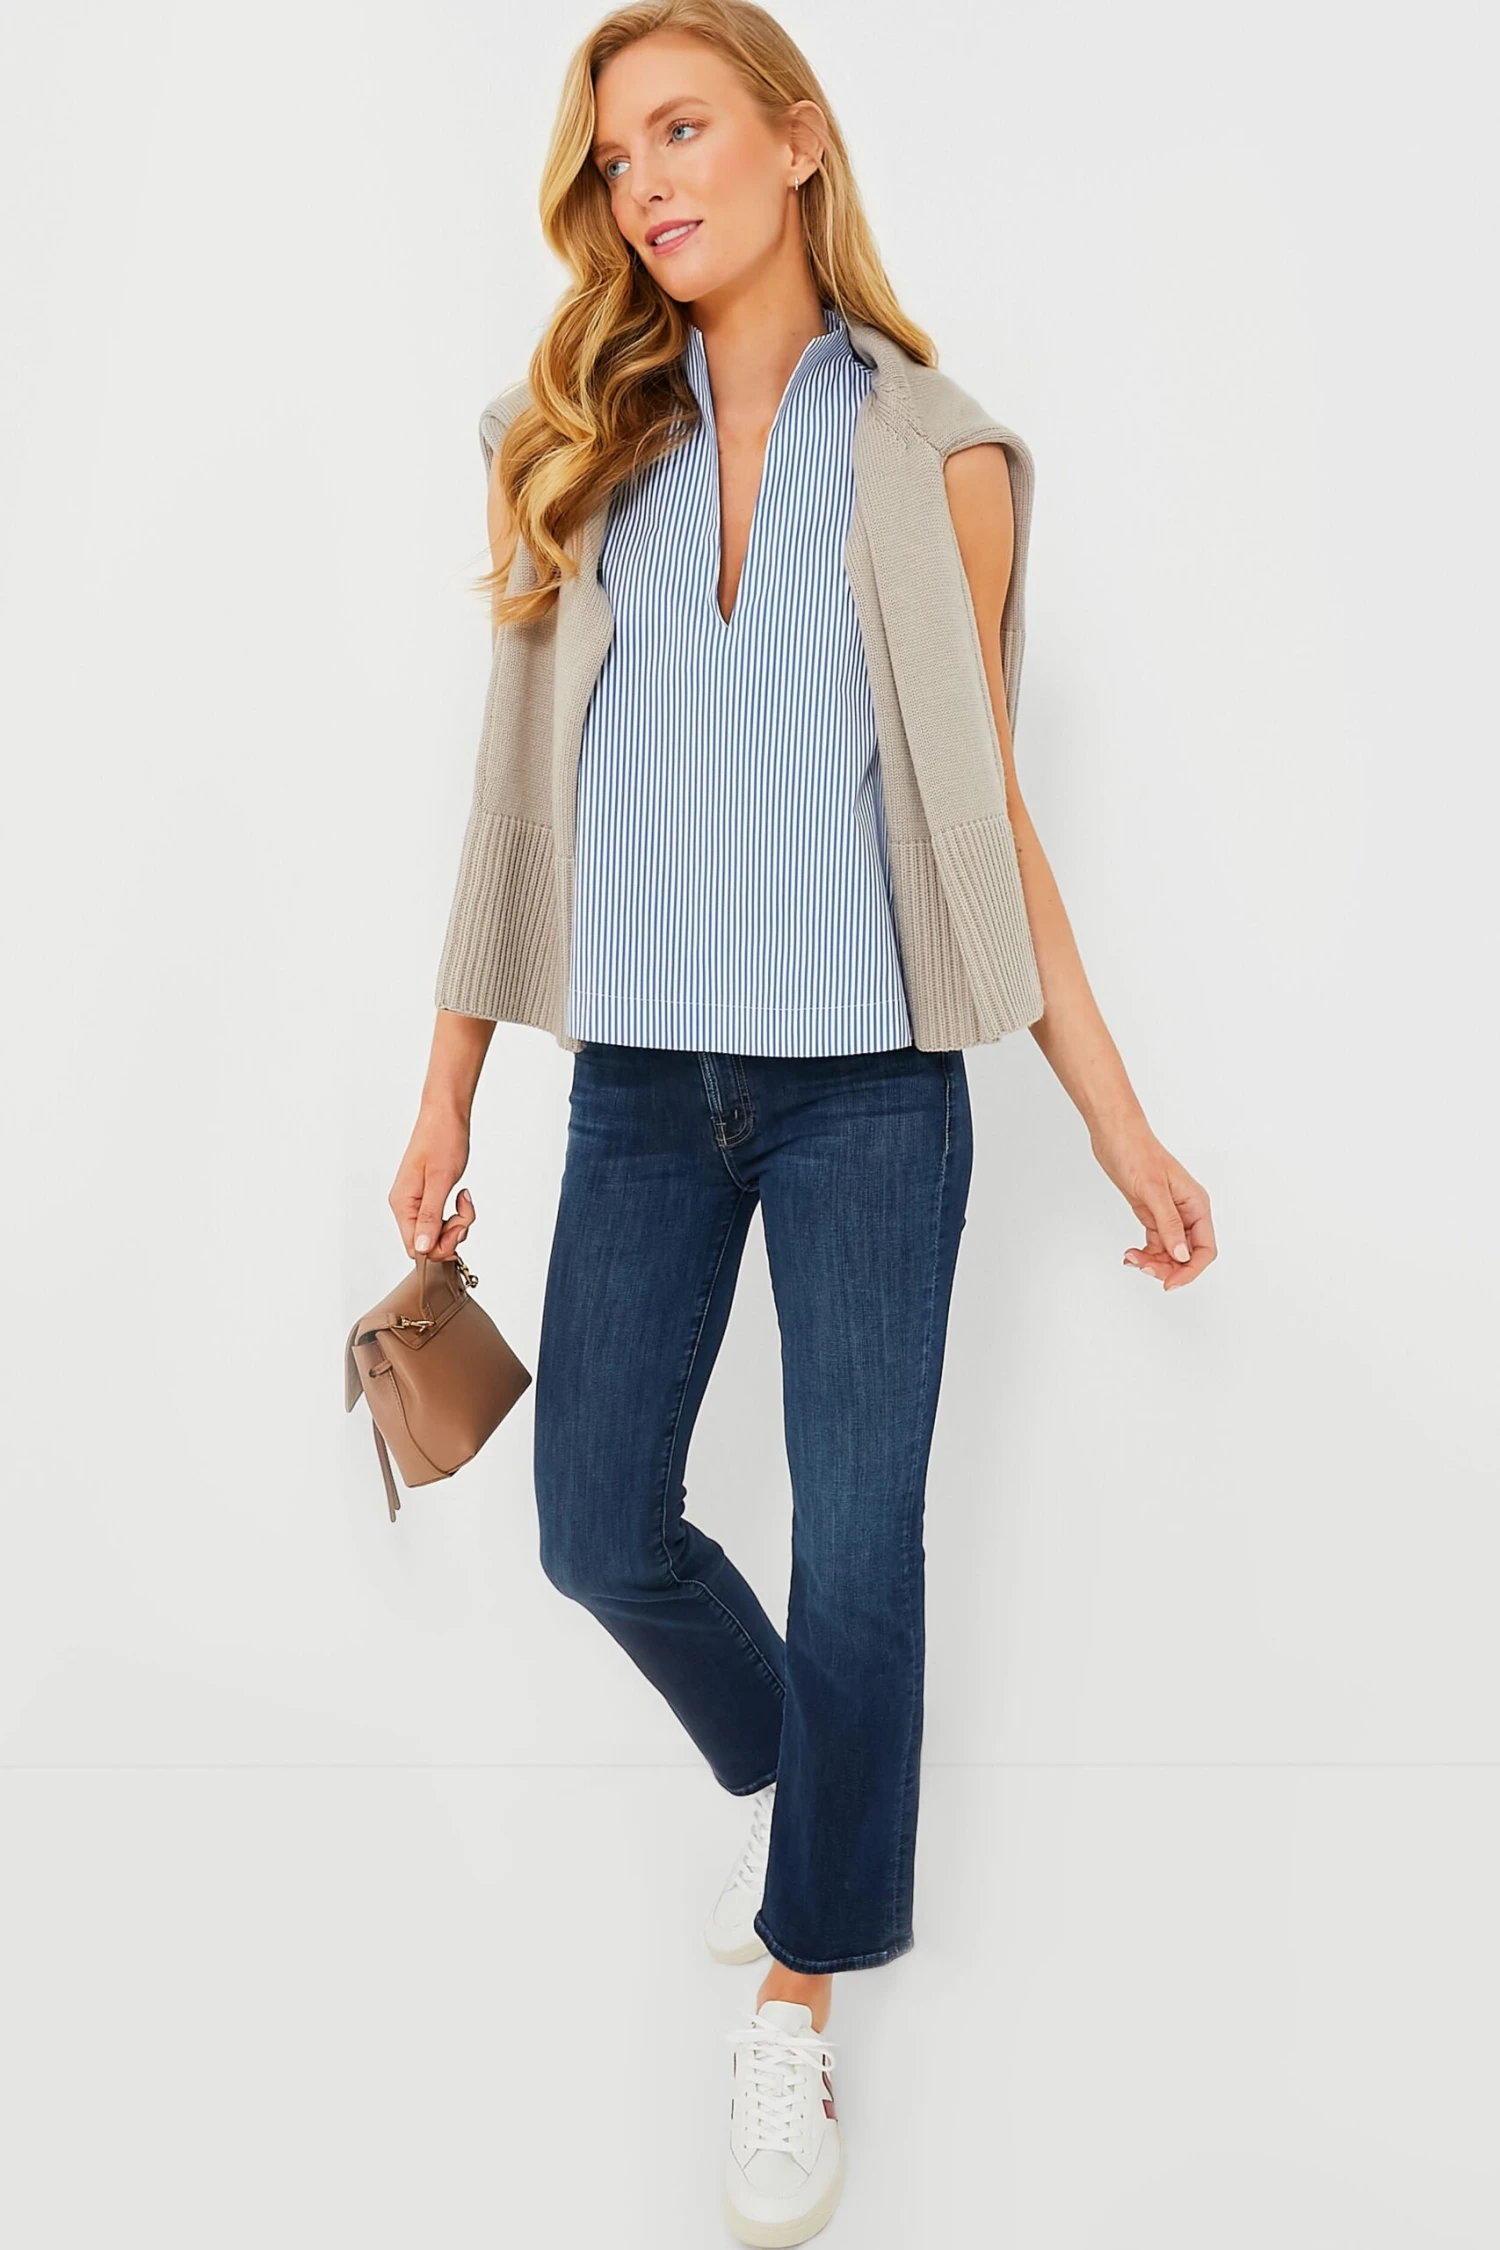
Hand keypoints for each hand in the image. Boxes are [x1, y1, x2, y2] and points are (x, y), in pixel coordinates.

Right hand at [388, 1106, 475, 1262]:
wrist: (446, 1115)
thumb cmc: (442, 1139)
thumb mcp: (440, 1180)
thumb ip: (430, 1216)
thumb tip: (422, 1247)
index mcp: (403, 1203)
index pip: (415, 1247)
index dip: (439, 1245)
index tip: (457, 1226)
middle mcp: (405, 1205)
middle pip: (427, 1243)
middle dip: (451, 1234)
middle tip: (463, 1212)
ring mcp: (415, 1201)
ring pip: (436, 1232)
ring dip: (456, 1223)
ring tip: (464, 1200)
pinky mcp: (426, 1196)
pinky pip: (440, 1218)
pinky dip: (456, 1213)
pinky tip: (461, 1196)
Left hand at [1090, 1118, 1216, 1290]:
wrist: (1115, 1134)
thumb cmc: (1135, 1152)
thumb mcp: (1152, 1189)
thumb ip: (1168, 1223)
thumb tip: (1181, 1255)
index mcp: (1196, 1204)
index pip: (1204, 1249)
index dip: (1190, 1270)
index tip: (1169, 1283)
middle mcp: (1187, 1212)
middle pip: (1187, 1255)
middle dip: (1167, 1268)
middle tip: (1142, 1267)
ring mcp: (1170, 1214)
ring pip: (1169, 1252)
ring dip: (1153, 1262)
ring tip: (1131, 1258)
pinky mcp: (1153, 1213)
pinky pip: (1156, 1243)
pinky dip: (1144, 1253)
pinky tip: (1130, 1255)